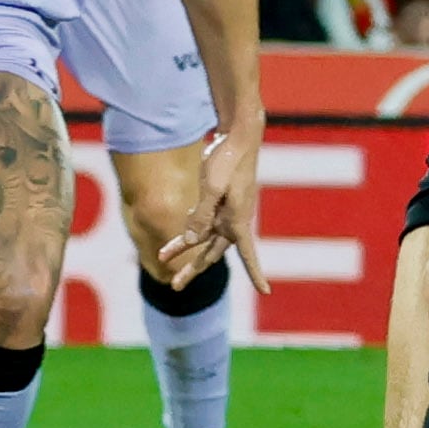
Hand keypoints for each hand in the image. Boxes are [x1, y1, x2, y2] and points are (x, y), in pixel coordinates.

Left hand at [155, 126, 271, 294]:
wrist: (238, 136)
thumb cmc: (228, 159)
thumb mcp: (212, 188)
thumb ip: (201, 216)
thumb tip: (192, 240)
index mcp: (238, 219)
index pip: (249, 254)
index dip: (256, 274)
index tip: (266, 291)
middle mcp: (234, 219)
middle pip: (213, 251)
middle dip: (193, 268)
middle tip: (175, 286)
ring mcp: (227, 210)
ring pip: (204, 236)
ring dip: (184, 247)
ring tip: (162, 256)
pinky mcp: (219, 201)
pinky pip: (203, 222)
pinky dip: (191, 229)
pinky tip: (180, 236)